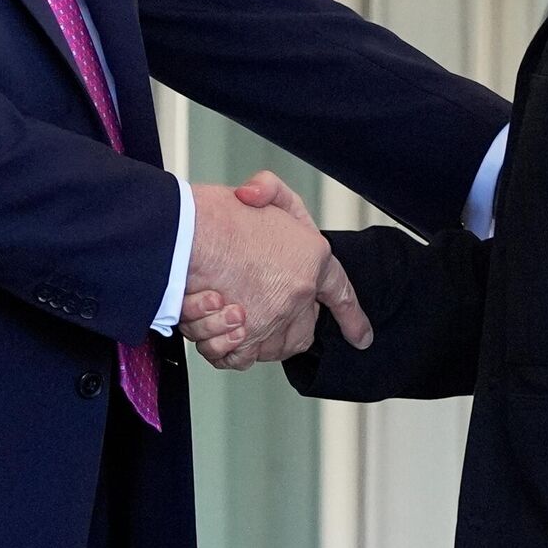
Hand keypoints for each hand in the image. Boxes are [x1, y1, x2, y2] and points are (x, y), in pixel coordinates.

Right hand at [181, 171, 369, 369]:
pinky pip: (239, 358)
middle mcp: (297, 293)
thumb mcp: (257, 189)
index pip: (340, 292)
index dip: (352, 318)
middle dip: (284, 327)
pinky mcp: (244, 338)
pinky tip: (215, 323)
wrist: (186, 234)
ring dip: (249, 336)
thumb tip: (255, 197)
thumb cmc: (215, 214)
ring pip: (269, 348)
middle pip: (300, 331)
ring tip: (227, 309)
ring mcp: (272, 318)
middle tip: (257, 309)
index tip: (361, 337)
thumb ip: (268, 189)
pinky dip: (224, 347)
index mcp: (312, 257)